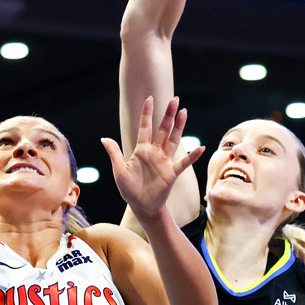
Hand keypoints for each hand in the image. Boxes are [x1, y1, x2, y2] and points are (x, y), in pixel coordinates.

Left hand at [101, 97, 204, 221]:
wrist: (141, 206)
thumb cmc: (129, 189)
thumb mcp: (119, 170)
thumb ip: (114, 153)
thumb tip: (104, 138)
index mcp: (141, 150)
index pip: (145, 127)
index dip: (148, 113)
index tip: (150, 98)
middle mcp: (155, 152)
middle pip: (163, 129)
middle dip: (168, 114)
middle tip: (175, 99)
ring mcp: (164, 162)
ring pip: (173, 140)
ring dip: (179, 127)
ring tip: (184, 112)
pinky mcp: (171, 173)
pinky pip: (184, 163)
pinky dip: (192, 156)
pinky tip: (201, 148)